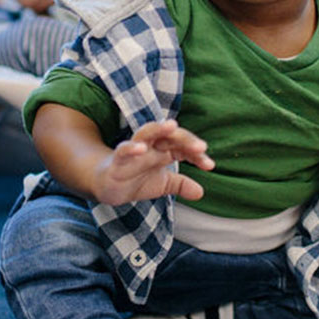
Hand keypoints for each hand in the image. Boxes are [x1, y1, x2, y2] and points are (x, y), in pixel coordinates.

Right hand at [89, 120, 213, 205]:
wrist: (108, 187)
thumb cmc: (136, 180)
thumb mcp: (162, 185)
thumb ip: (180, 185)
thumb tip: (201, 192)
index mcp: (163, 150)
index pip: (183, 147)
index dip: (197, 154)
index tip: (209, 165)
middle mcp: (150, 146)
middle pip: (169, 135)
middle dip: (185, 138)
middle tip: (201, 146)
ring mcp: (134, 151)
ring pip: (146, 133)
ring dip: (158, 129)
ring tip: (171, 126)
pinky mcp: (117, 160)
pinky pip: (123, 150)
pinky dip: (131, 148)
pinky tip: (141, 148)